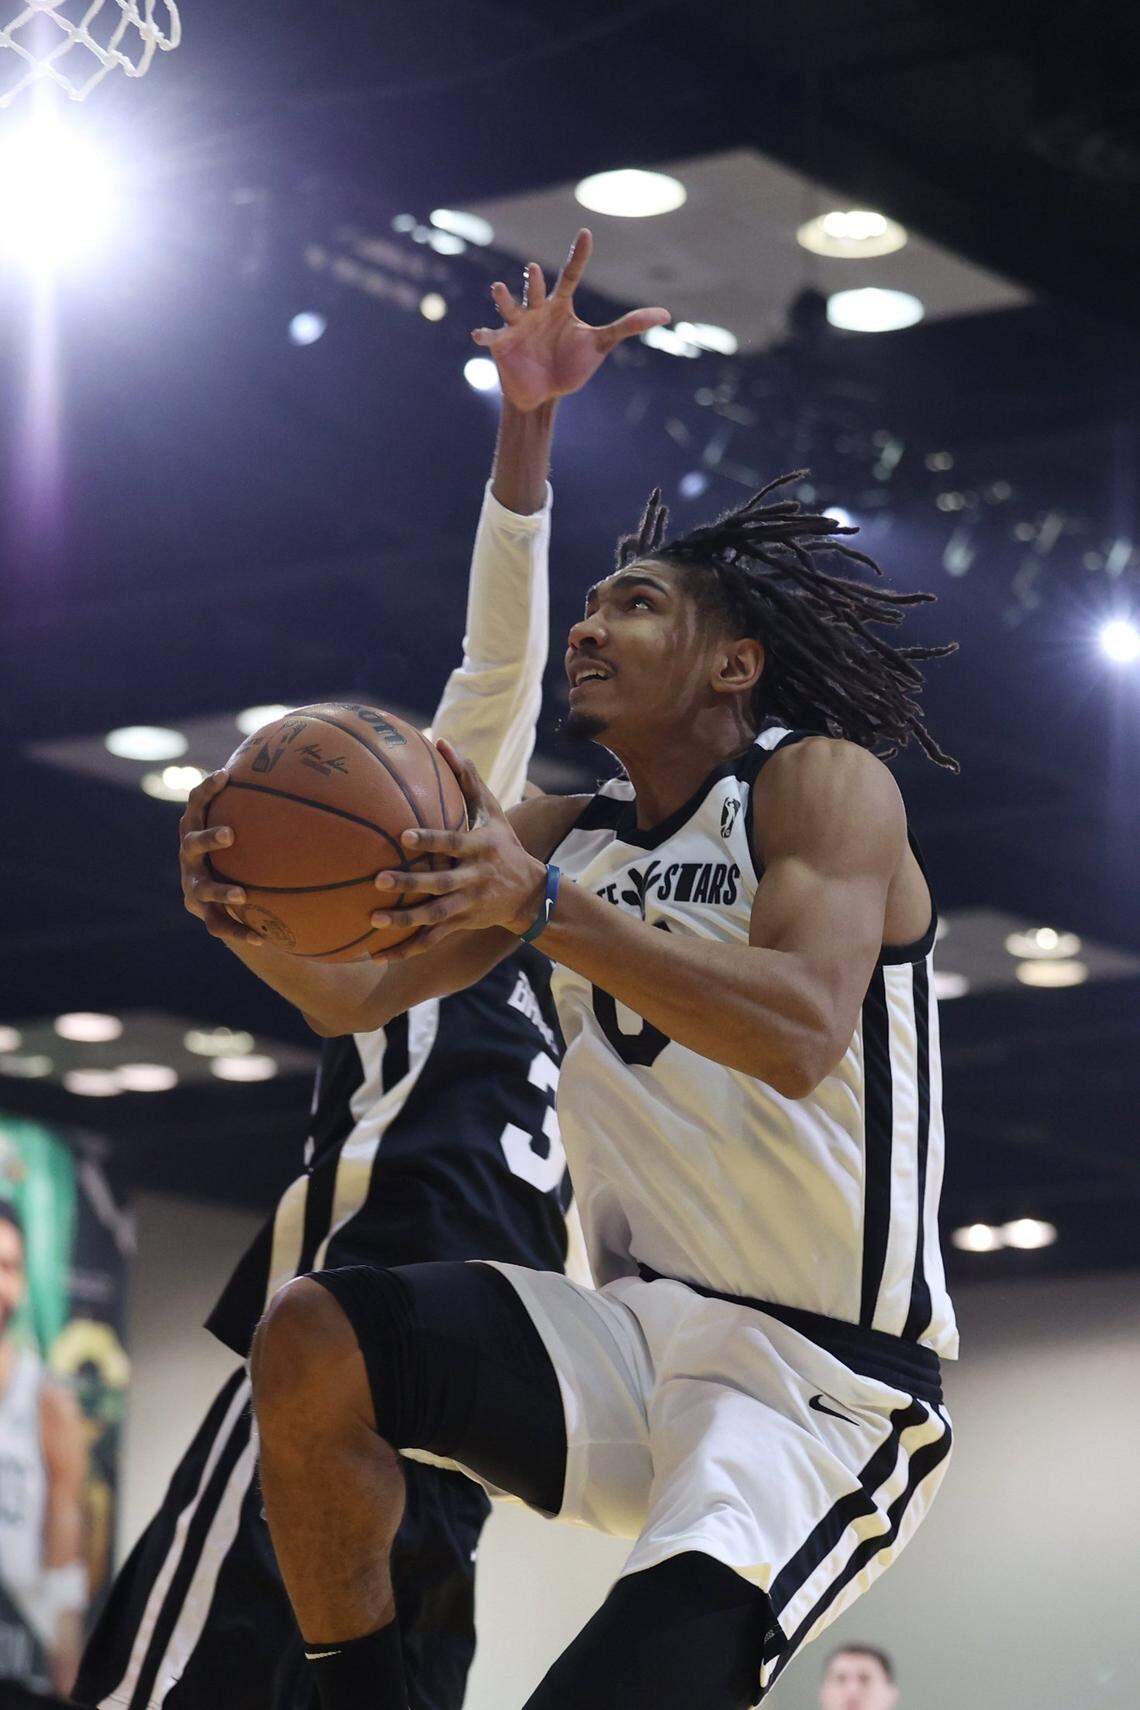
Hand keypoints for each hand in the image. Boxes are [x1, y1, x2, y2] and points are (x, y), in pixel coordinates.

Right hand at [179, 771, 264, 948]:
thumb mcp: (252, 824)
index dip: (206, 789)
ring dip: (221, 890)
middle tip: (231, 834)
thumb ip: (268, 799)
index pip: (196, 804)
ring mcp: (193, 885)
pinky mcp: (203, 913)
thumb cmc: (244, 846)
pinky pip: (218, 925)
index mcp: (198, 828)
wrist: (227, 892)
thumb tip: (298, 762)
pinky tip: (260, 939)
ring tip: (243, 895)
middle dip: (208, 838)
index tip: (225, 776)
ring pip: (202, 889)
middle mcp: (190, 855)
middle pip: (191, 843)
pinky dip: (238, 931)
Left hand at [370, 742, 546, 956]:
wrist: (531, 893)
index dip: (432, 841)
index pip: (454, 843)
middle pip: (440, 883)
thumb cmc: (504, 844)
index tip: (404, 837)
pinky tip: (376, 954)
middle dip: (411, 884)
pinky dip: (405, 949)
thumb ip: (466, 778)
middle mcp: (474, 879)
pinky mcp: (462, 925)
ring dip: (405, 921)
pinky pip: (431, 940)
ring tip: (374, 921)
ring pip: (435, 917)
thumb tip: (441, 741)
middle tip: (378, 880)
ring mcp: (468, 905)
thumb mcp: (493, 811)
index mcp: (480, 849)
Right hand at [472, 228, 669, 411]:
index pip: (570, 275)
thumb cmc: (571, 365)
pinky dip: (485, 335)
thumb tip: (666, 314)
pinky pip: (492, 336)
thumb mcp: (600, 345)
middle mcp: (537, 310)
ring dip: (503, 299)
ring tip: (499, 290)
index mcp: (560, 306)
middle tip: (533, 271)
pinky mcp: (501, 344)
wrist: (544, 393)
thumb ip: (627, 326)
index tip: (586, 233)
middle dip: (532, 282)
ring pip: (510, 307)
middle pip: (535, 290)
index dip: (578, 255)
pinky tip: (480, 335)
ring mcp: (517, 326)